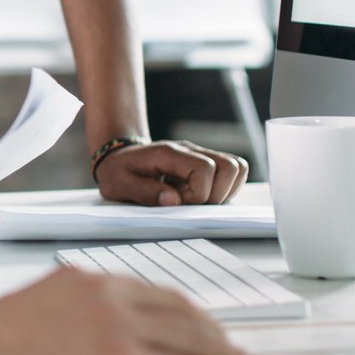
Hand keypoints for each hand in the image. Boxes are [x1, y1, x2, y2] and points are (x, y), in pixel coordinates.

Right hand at [0, 267, 270, 354]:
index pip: (149, 292)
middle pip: (180, 311)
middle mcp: (106, 295)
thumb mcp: (24, 314)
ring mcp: (116, 328)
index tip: (202, 326)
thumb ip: (59, 315)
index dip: (183, 312)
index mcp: (82, 280)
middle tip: (240, 351)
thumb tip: (72, 337)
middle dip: (216, 332)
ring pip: (191, 338)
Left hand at [95, 139, 246, 205]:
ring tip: (196, 199)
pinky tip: (199, 196)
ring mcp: (200, 155)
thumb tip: (173, 201)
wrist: (117, 158)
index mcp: (170, 154)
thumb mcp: (118, 184)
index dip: (198, 194)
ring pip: (237, 168)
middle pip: (231, 166)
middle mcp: (190, 151)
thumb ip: (144, 192)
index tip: (178, 203)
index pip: (205, 169)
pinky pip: (231, 173)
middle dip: (218, 194)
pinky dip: (224, 189)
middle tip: (191, 203)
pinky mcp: (205, 163)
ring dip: (224, 191)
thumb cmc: (117, 171)